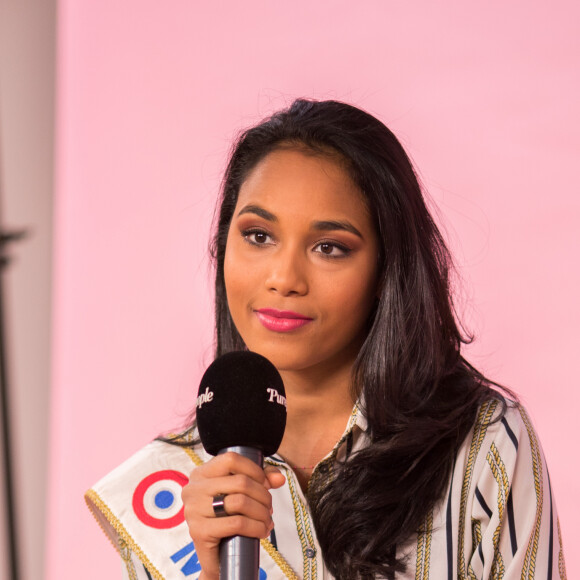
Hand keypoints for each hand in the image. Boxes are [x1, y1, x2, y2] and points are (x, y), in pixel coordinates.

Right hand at [181, 452, 284, 579]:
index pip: (231, 459)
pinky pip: (236, 524)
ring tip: (267, 520)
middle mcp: (193, 489)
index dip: (255, 470)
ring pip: (240, 502)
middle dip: (263, 495)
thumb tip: (280, 478)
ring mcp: (194, 511)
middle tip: (269, 508)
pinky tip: (262, 531)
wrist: (216, 559)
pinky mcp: (199, 532)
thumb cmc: (228, 519)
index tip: (265, 485)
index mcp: (201, 474)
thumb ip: (260, 479)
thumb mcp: (241, 494)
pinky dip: (256, 527)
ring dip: (261, 512)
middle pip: (240, 482)